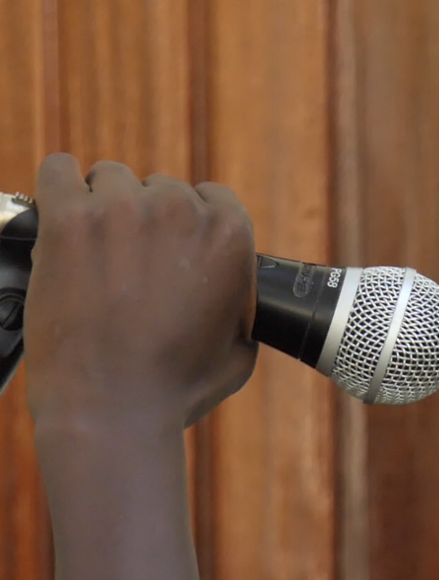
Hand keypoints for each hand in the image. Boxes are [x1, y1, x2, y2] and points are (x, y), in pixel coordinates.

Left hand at [24, 154, 257, 431]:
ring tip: (92, 251)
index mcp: (229, 235)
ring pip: (110, 179)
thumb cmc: (176, 387)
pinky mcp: (68, 219)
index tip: (170, 249)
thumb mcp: (239, 348)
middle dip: (145, 222)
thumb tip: (236, 294)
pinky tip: (58, 211)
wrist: (112, 408)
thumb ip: (241, 303)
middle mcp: (181, 211)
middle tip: (128, 264)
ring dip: (102, 208)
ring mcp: (122, 210)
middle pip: (159, 188)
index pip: (210, 197)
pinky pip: (58, 171)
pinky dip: (58, 186)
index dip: (188, 226)